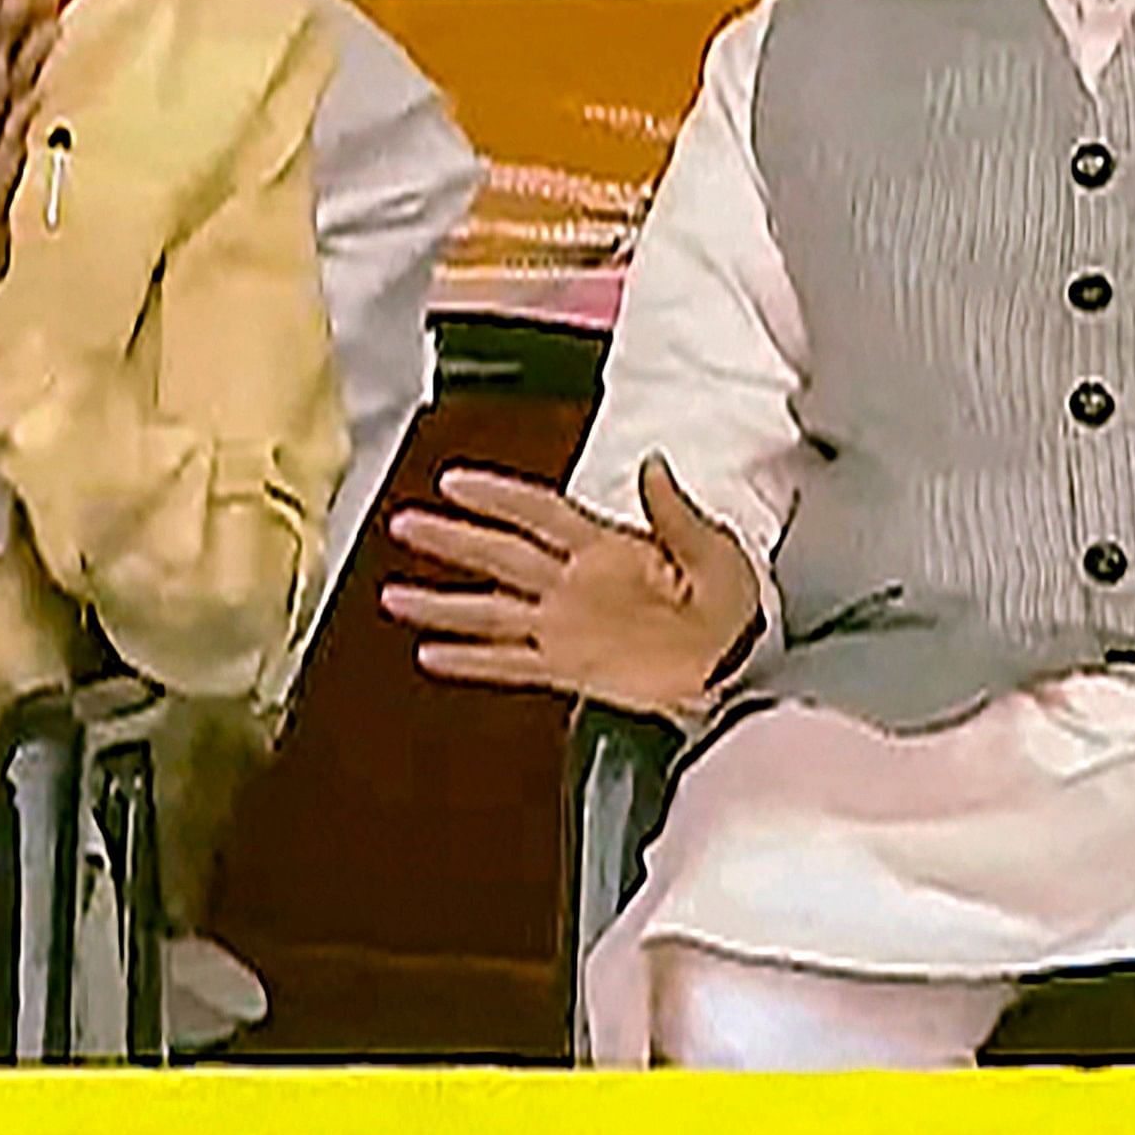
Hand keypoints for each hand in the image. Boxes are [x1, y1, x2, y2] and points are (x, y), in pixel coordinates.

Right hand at [386, 458, 761, 720]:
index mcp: (607, 547)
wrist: (740, 670)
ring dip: (443, 604)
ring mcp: (566, 625)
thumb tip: (654, 465)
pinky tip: (431, 657)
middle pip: (500, 556)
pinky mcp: (568, 667)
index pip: (540, 514)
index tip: (455, 481)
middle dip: (451, 541)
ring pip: (491, 610)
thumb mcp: (715, 551)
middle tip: (404, 524)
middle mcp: (574, 583)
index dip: (498, 497)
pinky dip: (472, 661)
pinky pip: (510, 663)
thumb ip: (676, 513)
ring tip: (394, 597)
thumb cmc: (734, 606)